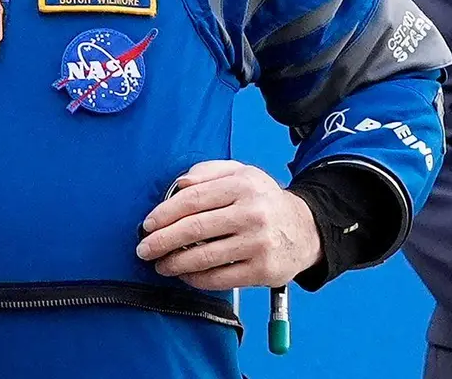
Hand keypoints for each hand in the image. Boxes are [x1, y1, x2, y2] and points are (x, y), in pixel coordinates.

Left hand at [135, 160, 322, 290]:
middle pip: (195, 229)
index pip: (193, 199)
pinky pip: (221, 278)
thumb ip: (207, 171)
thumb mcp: (241, 173)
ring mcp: (259, 244)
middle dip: (162, 241)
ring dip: (175, 263)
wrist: (307, 229)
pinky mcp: (264, 271)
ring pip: (205, 257)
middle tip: (144, 249)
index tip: (147, 224)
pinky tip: (185, 275)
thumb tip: (179, 184)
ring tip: (160, 264)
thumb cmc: (263, 200)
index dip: (165, 213)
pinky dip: (197, 279)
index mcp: (242, 186)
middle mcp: (252, 214)